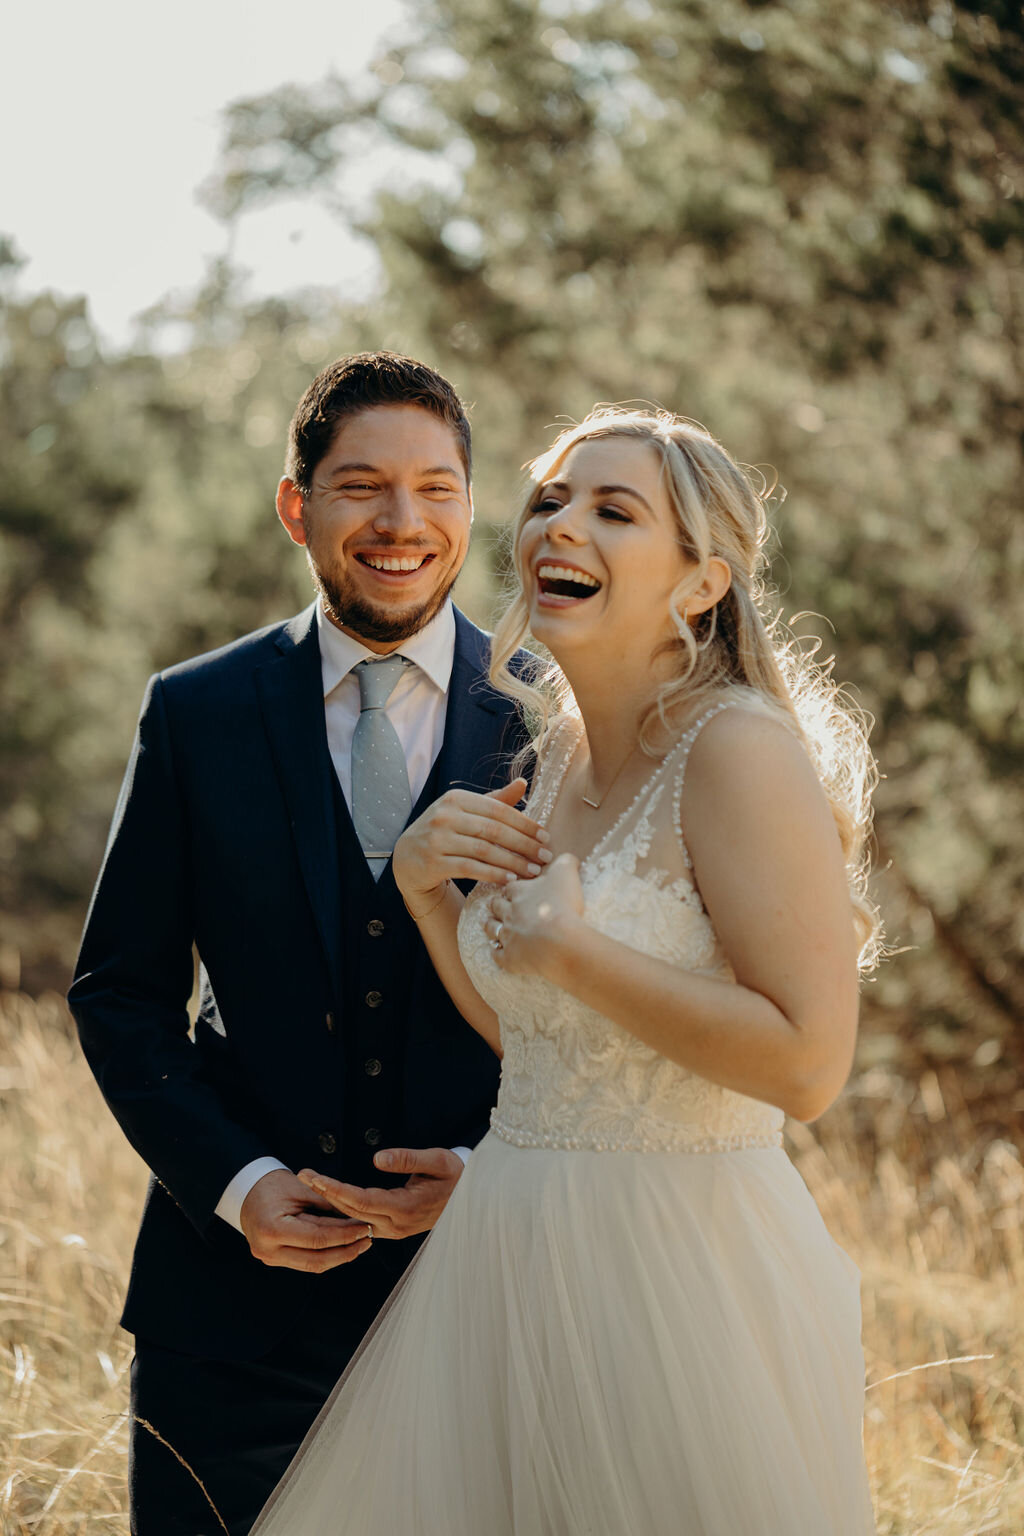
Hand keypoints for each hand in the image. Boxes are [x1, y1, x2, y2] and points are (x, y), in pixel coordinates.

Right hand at [239, 1168, 373, 1272]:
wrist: (246, 1191)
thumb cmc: (270, 1185)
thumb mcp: (300, 1188)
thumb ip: (327, 1203)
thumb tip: (355, 1215)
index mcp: (273, 1229)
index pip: (318, 1238)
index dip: (344, 1235)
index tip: (364, 1228)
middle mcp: (269, 1250)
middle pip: (316, 1259)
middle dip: (345, 1250)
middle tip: (366, 1239)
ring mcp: (270, 1258)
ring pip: (312, 1265)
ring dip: (338, 1256)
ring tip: (358, 1245)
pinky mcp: (275, 1259)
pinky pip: (304, 1262)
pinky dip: (324, 1255)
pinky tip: (341, 1247)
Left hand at [297, 1146, 464, 1239]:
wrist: (472, 1199)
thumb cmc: (456, 1175)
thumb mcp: (437, 1160)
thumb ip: (407, 1159)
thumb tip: (377, 1158)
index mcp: (405, 1208)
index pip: (360, 1201)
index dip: (335, 1189)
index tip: (314, 1177)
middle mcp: (396, 1225)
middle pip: (351, 1211)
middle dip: (325, 1193)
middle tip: (302, 1175)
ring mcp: (394, 1230)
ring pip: (354, 1219)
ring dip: (331, 1201)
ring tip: (310, 1183)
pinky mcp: (394, 1229)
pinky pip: (363, 1222)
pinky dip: (345, 1210)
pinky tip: (330, 1198)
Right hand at [393, 779, 551, 915]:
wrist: (406, 858)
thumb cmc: (443, 832)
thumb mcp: (464, 811)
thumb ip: (494, 800)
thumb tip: (523, 783)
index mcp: (456, 798)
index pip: (498, 810)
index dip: (525, 824)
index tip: (546, 837)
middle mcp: (445, 816)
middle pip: (494, 831)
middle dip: (524, 845)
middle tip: (545, 857)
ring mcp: (437, 839)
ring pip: (484, 851)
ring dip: (513, 862)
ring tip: (533, 871)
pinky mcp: (433, 862)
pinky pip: (470, 869)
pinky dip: (493, 874)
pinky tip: (510, 880)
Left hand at [485, 852, 585, 977]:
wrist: (560, 940)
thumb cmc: (563, 905)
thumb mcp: (567, 874)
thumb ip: (566, 862)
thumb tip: (568, 858)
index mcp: (520, 892)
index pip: (510, 887)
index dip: (512, 888)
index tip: (513, 890)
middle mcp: (509, 912)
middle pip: (496, 906)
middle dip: (496, 905)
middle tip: (497, 906)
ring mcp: (507, 936)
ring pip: (492, 929)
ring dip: (491, 926)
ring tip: (491, 926)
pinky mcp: (509, 958)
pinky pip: (497, 955)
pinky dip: (497, 953)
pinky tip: (499, 953)